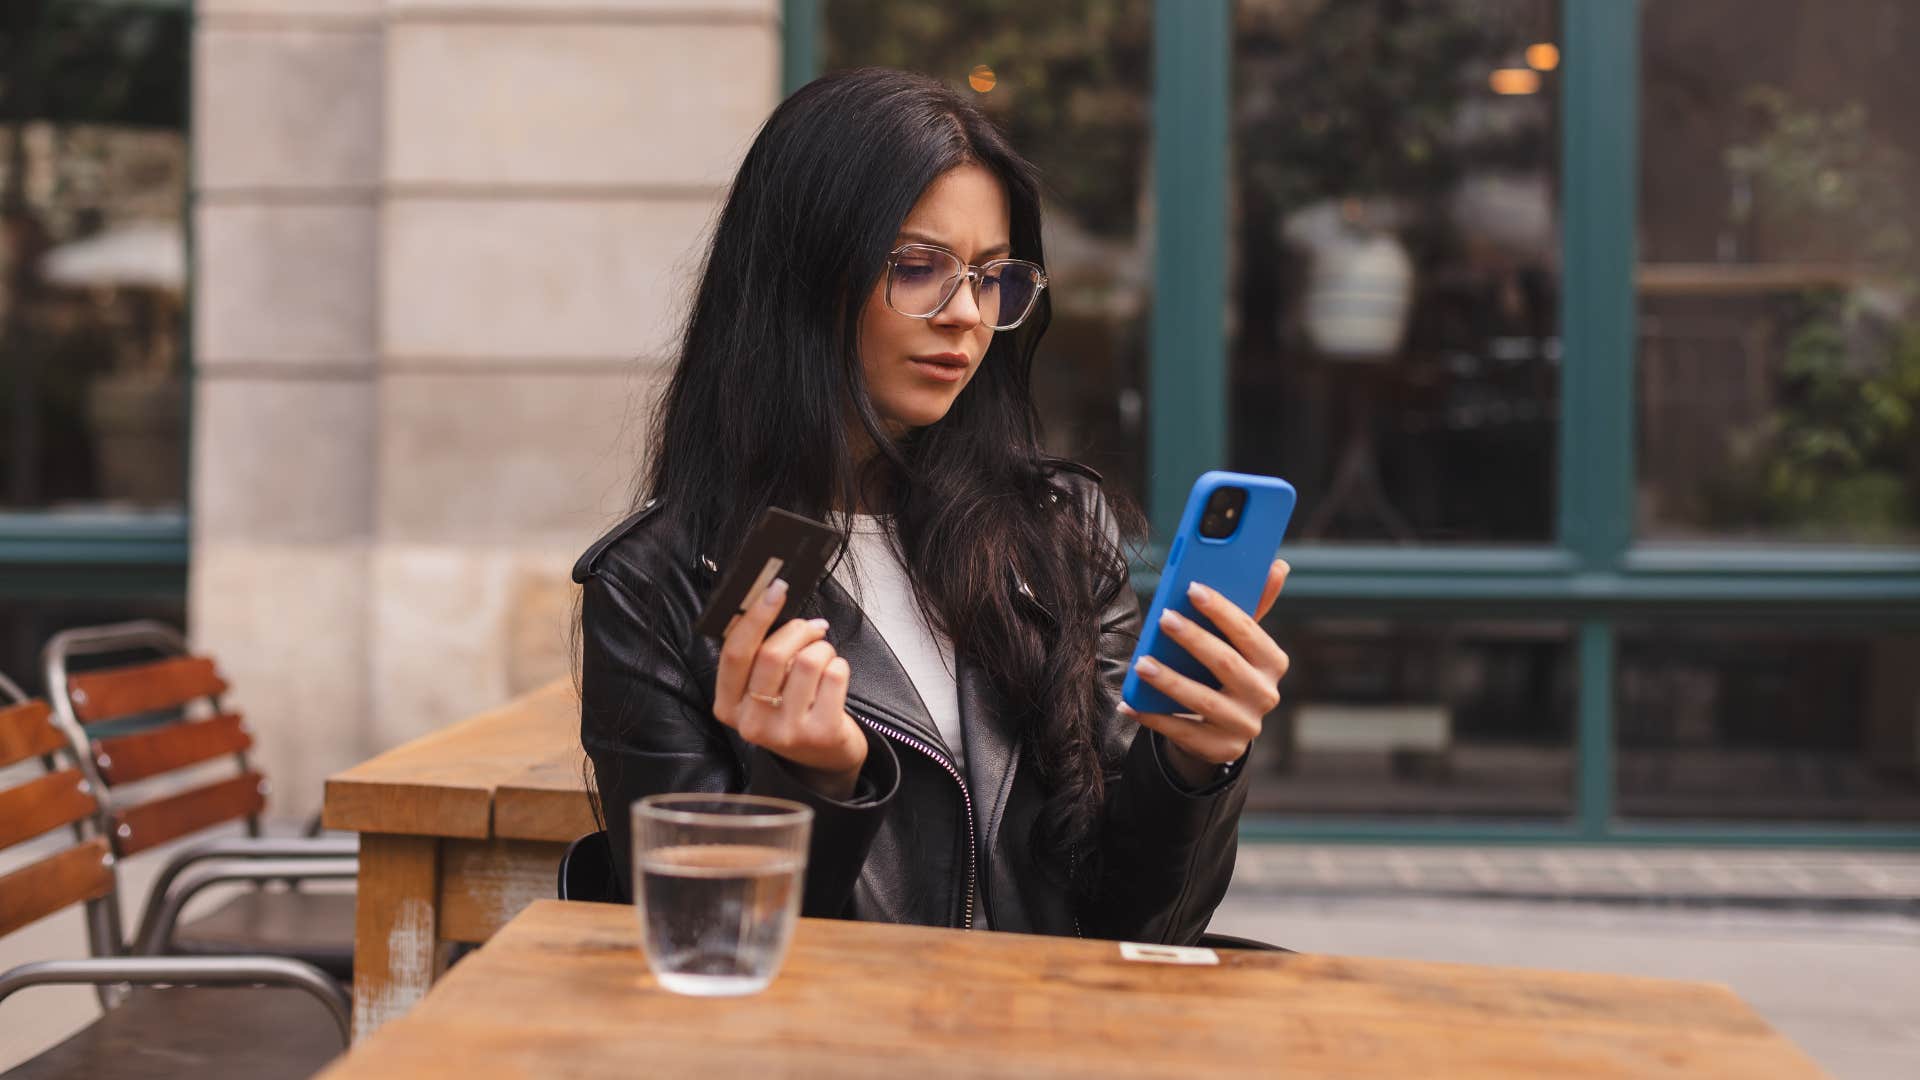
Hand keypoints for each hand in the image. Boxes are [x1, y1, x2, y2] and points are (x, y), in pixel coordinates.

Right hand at [712, 578, 866, 799]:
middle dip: (798, 630)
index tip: (775, 589)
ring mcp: (786, 733)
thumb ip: (758, 654)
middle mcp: (752, 724)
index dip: (755, 616)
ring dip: (823, 650)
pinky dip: (840, 666)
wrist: (824, 758)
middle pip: (772, 654)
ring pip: (808, 661)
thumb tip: (772, 599)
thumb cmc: (791, 711)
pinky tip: (834, 680)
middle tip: (813, 628)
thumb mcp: (761, 689)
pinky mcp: (821, 734)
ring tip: (824, 660)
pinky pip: (835, 675)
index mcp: (728, 707)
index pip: (734, 653)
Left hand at [1120, 560, 1290, 786]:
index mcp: (1273, 662)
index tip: (1192, 587)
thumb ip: (1252, 606)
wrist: (1221, 728)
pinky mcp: (1220, 749)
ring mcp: (1244, 725)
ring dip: (1169, 680)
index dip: (1221, 609)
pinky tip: (1129, 702)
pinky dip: (1153, 716)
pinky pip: (1181, 730)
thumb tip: (1278, 564)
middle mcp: (1265, 695)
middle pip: (1226, 663)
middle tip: (1164, 618)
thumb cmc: (1226, 671)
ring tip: (1141, 663)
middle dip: (1193, 639)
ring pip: (1202, 700)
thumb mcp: (1239, 642)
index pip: (1248, 632)